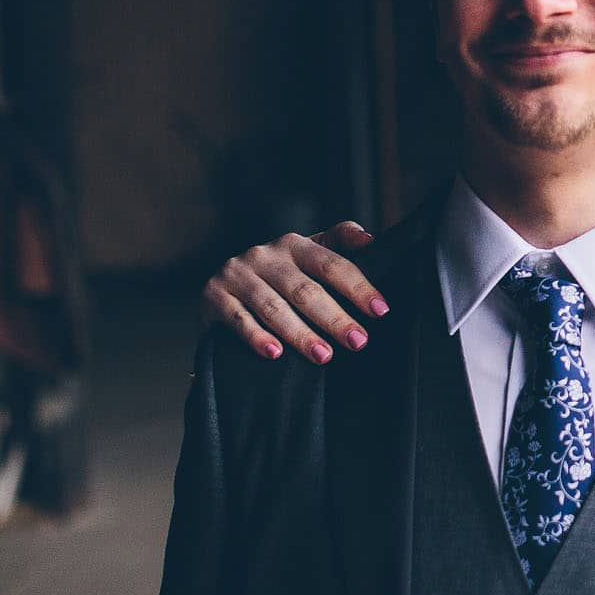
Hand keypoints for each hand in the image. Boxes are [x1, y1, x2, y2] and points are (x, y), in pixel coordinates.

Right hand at [199, 222, 384, 363]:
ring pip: (273, 307)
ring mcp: (237, 274)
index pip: (331, 264)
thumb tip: (370, 239)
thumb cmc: (277, 276)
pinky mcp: (214, 296)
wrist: (221, 290)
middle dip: (334, 317)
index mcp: (294, 244)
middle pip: (305, 289)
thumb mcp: (306, 256)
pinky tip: (274, 354)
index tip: (380, 310)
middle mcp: (265, 255)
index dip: (357, 287)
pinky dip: (257, 337)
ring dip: (300, 333)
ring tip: (324, 355)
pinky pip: (238, 319)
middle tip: (358, 341)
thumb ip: (338, 243)